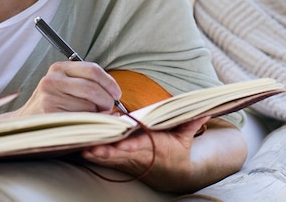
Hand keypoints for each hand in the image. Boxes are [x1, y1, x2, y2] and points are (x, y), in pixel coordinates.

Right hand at [0, 61, 122, 116]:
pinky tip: (87, 126)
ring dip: (97, 115)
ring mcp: (49, 98)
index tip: (117, 94)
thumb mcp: (65, 86)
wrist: (24, 125)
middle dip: (106, 101)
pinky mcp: (49, 116)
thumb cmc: (53, 105)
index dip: (110, 83)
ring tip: (91, 118)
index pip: (93, 70)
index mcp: (58, 68)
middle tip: (108, 109)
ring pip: (88, 107)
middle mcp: (52, 80)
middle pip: (93, 89)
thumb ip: (87, 84)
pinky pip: (81, 120)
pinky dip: (90, 124)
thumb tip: (115, 95)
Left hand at [80, 117, 246, 192]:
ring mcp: (129, 160)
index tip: (122, 144)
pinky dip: (95, 156)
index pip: (141, 145)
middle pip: (121, 152)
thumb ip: (191, 123)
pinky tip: (82, 150)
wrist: (172, 174)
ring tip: (84, 149)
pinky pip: (106, 160)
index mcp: (155, 146)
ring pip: (111, 157)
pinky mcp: (121, 162)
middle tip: (93, 147)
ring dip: (98, 154)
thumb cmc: (177, 151)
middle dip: (107, 151)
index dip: (131, 145)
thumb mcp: (185, 138)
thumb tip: (204, 110)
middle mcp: (139, 154)